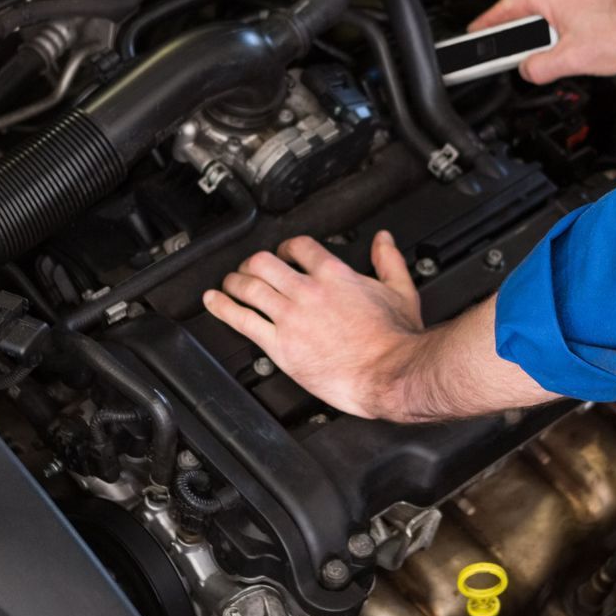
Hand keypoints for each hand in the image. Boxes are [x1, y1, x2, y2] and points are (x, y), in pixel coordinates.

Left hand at [203, 231, 425, 419]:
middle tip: (249, 269)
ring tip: (229, 284)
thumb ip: (389, 261)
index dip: (286, 247)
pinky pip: (242, 319)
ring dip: (234, 281)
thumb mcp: (401, 291)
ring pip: (249, 286)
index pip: (299, 247)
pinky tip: (214, 301)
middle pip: (265, 262)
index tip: (283, 254)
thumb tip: (383, 241)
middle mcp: (308, 291)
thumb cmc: (396, 341)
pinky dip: (222, 307)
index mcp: (335, 275)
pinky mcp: (280, 345)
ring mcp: (291, 317)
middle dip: (252, 263)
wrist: (390, 374)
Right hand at [471, 0, 615, 77]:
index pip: (506, 8)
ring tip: (575, 51)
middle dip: (531, 34)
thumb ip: (539, 67)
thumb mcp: (573, 60)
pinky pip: (582, 4)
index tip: (476, 32)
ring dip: (559, 29)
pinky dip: (580, 22)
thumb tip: (528, 69)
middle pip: (535, 8)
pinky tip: (595, 39)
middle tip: (530, 56)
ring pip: (561, 7)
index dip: (487, 23)